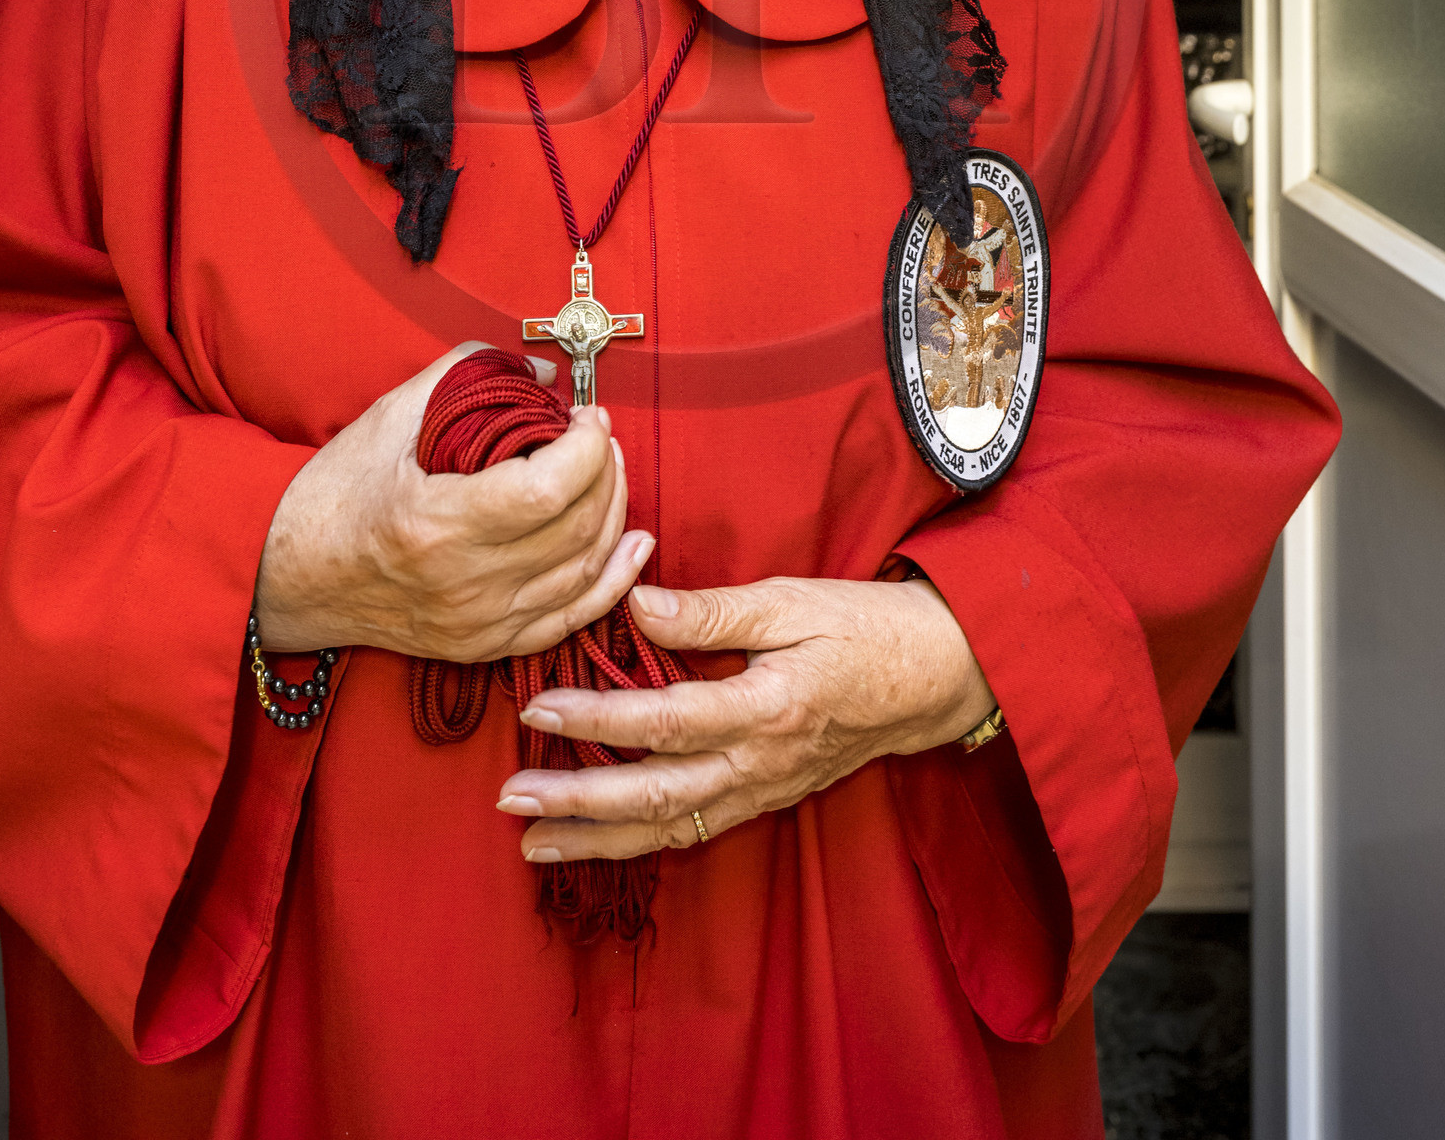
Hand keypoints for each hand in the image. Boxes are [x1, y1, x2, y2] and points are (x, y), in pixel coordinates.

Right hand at [254, 343, 652, 657]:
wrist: (290, 577)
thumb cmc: (334, 494)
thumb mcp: (390, 417)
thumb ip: (466, 376)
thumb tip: (542, 371)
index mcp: (437, 523)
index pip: (548, 489)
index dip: (588, 447)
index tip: (589, 415)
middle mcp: (464, 582)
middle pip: (576, 529)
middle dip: (607, 472)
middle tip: (601, 435)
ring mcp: (477, 622)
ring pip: (584, 573)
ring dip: (614, 516)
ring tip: (611, 472)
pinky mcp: (483, 645)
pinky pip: (569, 620)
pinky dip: (611, 581)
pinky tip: (633, 545)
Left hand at [495, 574, 996, 862]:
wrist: (935, 678)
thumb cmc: (864, 627)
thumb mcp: (791, 600)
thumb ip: (710, 612)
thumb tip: (635, 604)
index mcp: (766, 707)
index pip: (664, 720)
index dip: (596, 715)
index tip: (537, 706)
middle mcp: (760, 763)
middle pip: (656, 794)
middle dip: (577, 801)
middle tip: (510, 798)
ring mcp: (764, 790)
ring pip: (670, 828)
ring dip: (598, 837)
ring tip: (532, 843)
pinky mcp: (767, 799)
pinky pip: (697, 830)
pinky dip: (643, 841)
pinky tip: (599, 842)